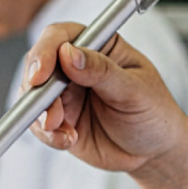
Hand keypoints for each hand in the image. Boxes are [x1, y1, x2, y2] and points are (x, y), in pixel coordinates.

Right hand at [23, 25, 187, 177]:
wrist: (155, 152)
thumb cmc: (154, 112)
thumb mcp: (134, 90)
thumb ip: (101, 71)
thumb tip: (68, 53)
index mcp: (98, 46)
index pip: (61, 36)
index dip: (46, 51)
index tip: (41, 74)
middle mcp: (75, 66)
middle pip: (38, 65)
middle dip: (38, 89)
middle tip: (50, 113)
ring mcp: (65, 94)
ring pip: (33, 96)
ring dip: (41, 115)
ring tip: (63, 132)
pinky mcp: (59, 120)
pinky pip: (38, 124)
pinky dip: (47, 134)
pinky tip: (67, 140)